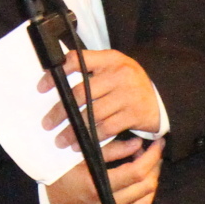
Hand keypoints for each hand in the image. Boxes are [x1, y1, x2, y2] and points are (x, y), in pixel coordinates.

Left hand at [40, 47, 162, 145]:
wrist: (163, 97)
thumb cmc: (129, 83)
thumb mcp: (114, 67)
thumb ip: (90, 68)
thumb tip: (56, 76)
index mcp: (110, 59)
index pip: (77, 60)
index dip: (57, 74)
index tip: (42, 88)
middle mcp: (119, 74)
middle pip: (81, 93)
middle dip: (61, 111)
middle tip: (47, 123)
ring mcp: (128, 94)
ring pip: (92, 114)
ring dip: (74, 130)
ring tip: (61, 140)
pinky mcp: (135, 114)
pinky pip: (107, 129)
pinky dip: (92, 138)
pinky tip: (82, 144)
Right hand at [46, 133, 162, 203]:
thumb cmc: (60, 177)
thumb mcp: (80, 157)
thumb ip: (109, 150)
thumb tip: (138, 143)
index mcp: (98, 185)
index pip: (136, 172)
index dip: (151, 156)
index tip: (156, 142)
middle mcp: (108, 202)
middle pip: (146, 185)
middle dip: (155, 164)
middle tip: (154, 148)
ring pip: (147, 197)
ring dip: (153, 177)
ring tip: (148, 161)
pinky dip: (146, 191)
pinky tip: (142, 177)